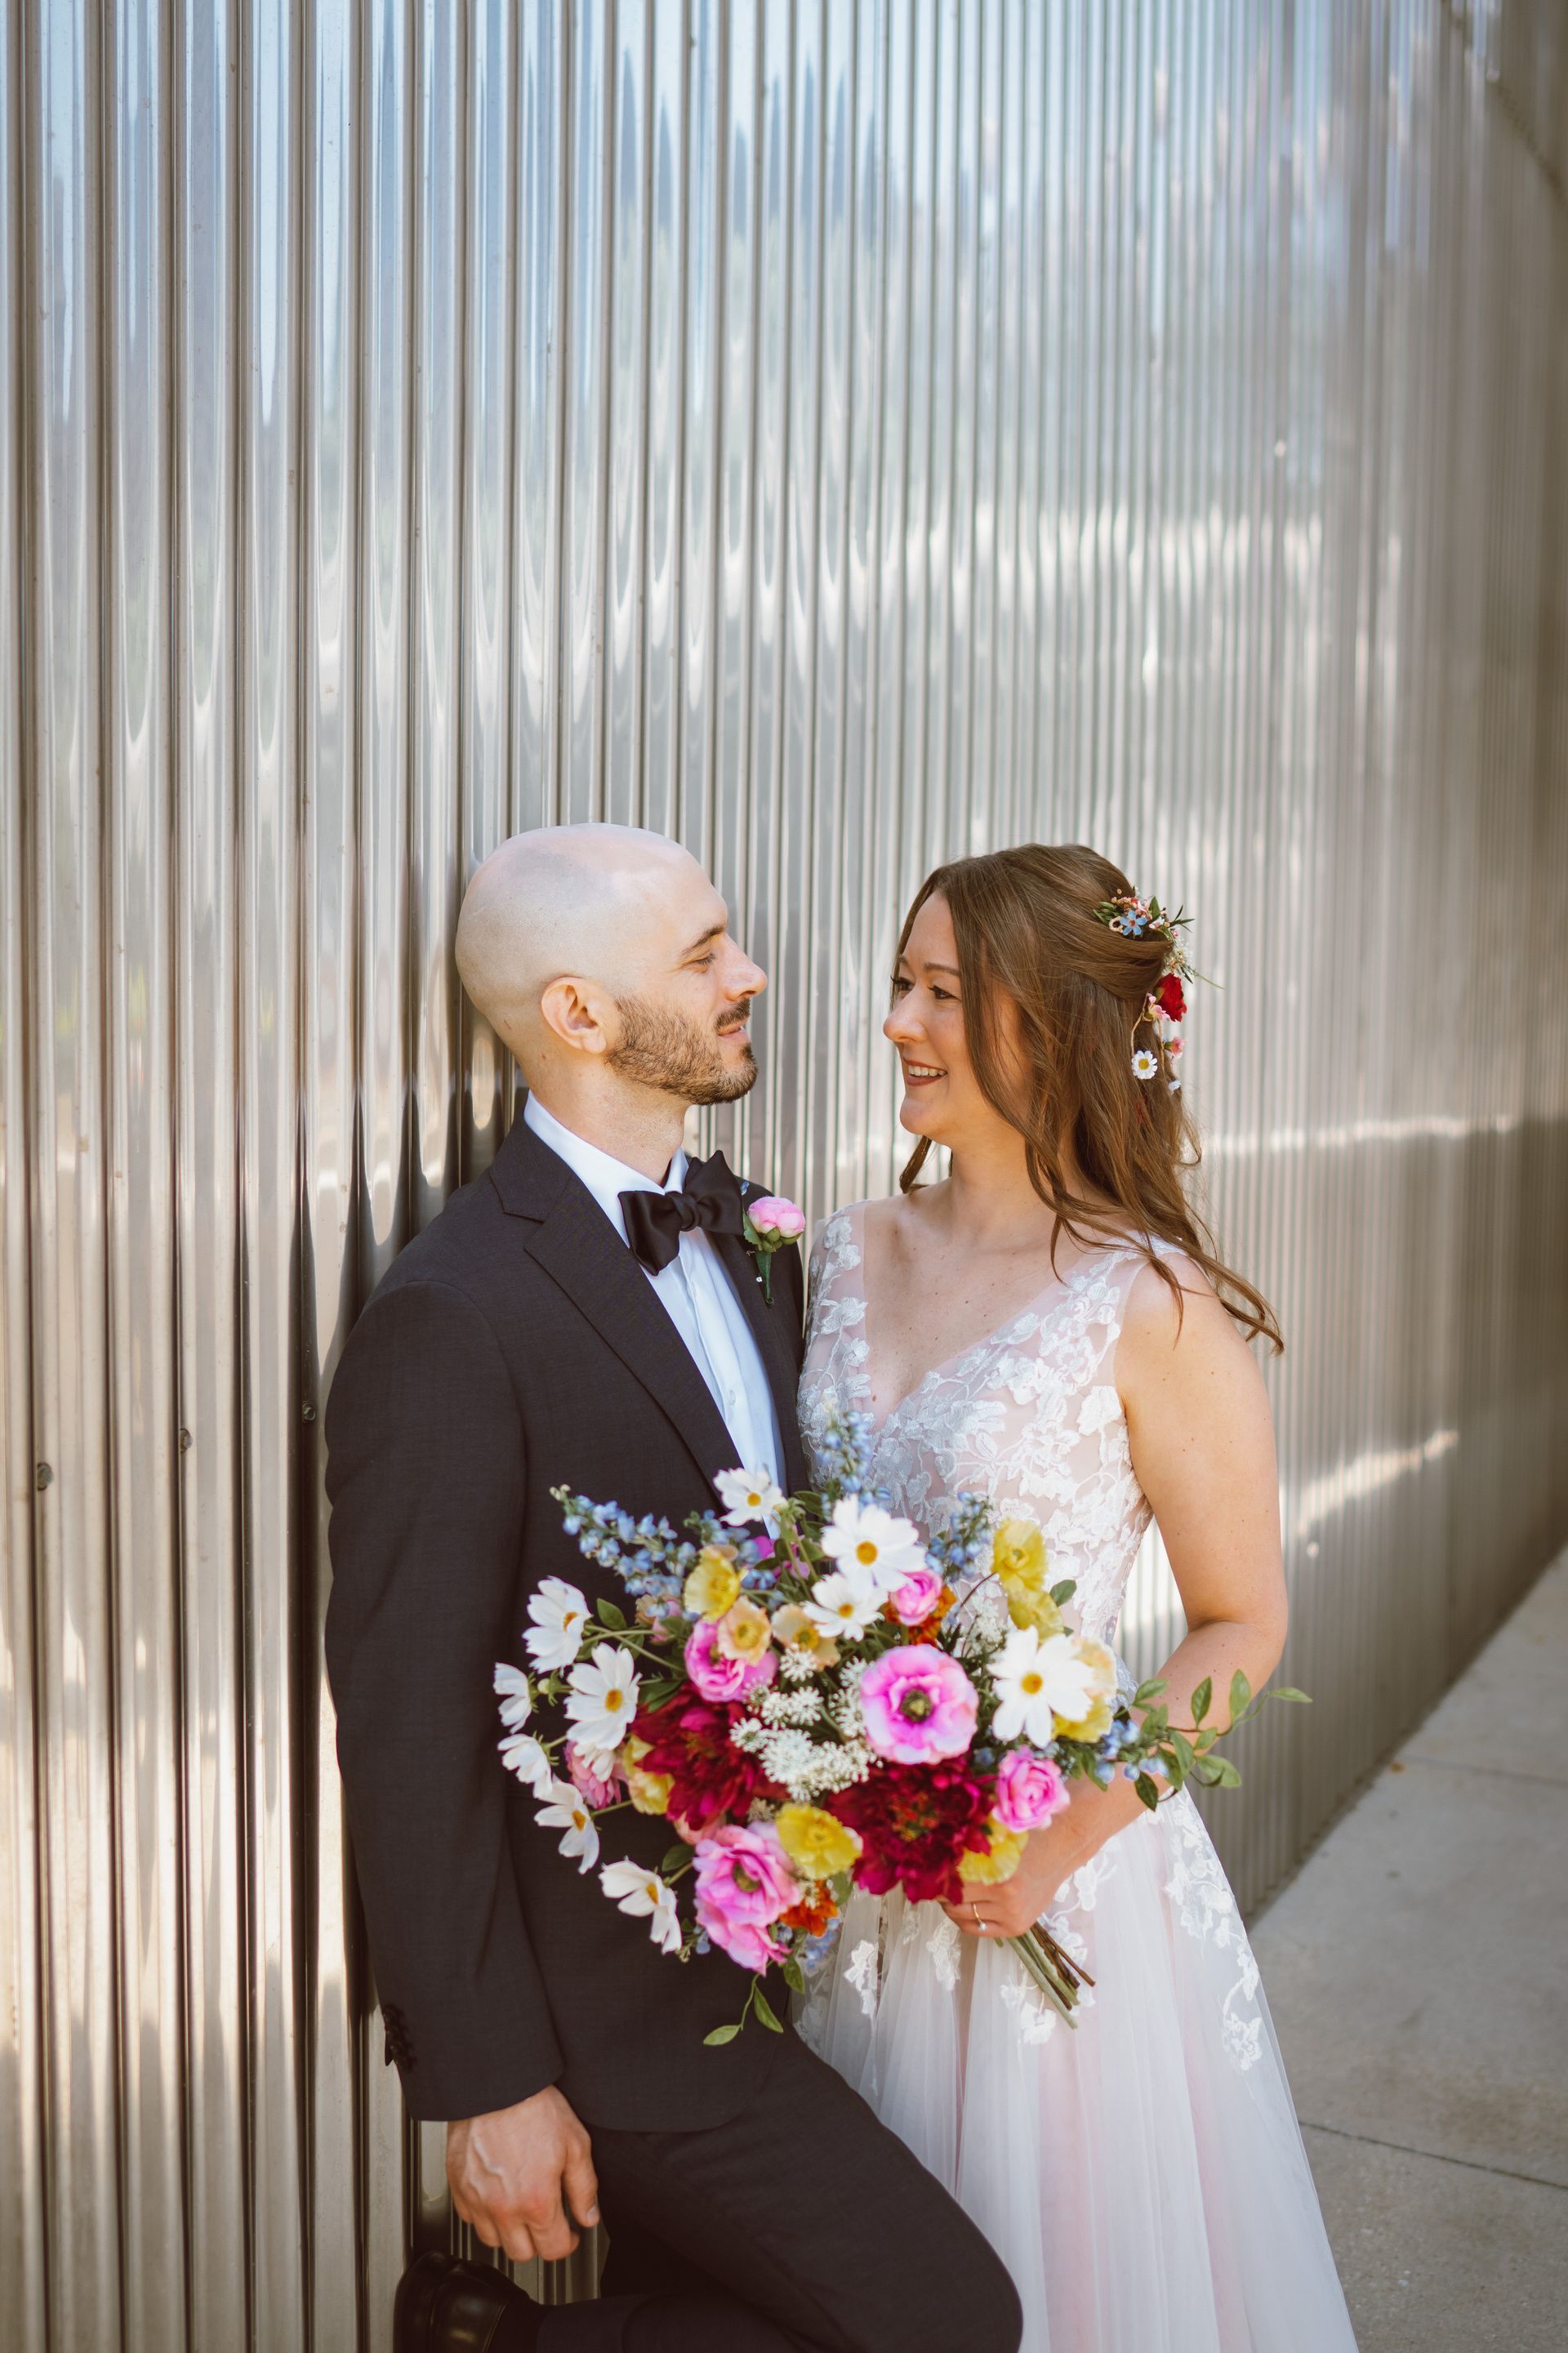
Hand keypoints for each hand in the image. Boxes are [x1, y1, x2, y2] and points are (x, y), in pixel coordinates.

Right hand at [447, 2085, 599, 2263]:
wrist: (496, 2084)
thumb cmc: (533, 2106)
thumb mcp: (575, 2144)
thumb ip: (584, 2188)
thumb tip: (588, 2216)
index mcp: (536, 2200)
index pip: (553, 2249)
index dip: (567, 2243)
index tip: (568, 2234)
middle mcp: (503, 2208)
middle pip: (522, 2254)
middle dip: (538, 2242)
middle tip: (546, 2221)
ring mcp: (477, 2200)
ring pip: (493, 2241)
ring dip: (509, 2231)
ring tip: (520, 2207)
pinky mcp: (458, 2188)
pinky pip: (470, 2219)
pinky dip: (484, 2215)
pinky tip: (497, 2195)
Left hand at [942, 1779, 1127, 1940]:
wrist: (1061, 1848)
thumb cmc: (1025, 1835)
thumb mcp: (995, 1835)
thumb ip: (968, 1845)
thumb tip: (932, 1849)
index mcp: (999, 1876)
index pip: (952, 1884)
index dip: (935, 1878)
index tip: (924, 1871)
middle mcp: (1006, 1901)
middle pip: (955, 1904)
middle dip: (940, 1893)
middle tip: (932, 1882)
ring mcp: (1013, 1917)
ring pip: (964, 1918)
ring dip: (951, 1907)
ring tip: (948, 1893)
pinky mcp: (1018, 1928)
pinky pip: (979, 1929)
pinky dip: (966, 1919)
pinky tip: (963, 1906)